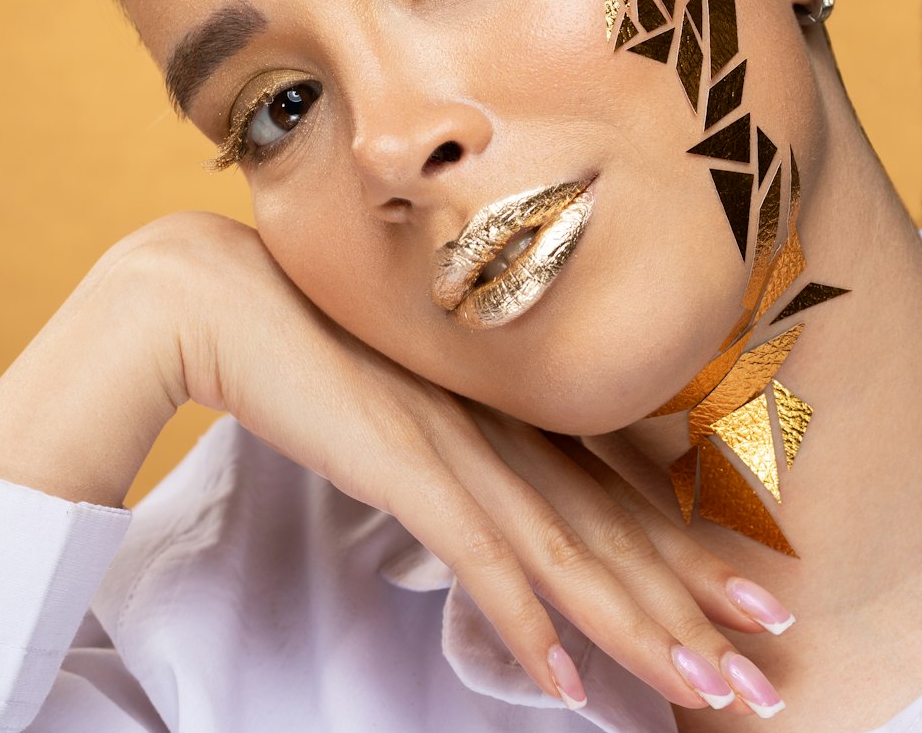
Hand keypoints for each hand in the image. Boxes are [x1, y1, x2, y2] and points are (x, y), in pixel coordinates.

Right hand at [144, 211, 784, 714]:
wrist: (220, 295)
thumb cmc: (301, 337)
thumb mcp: (397, 393)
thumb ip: (445, 435)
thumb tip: (469, 483)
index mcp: (497, 403)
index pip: (608, 489)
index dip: (679, 548)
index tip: (742, 592)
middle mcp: (495, 422)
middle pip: (611, 526)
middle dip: (692, 601)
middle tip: (764, 663)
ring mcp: (454, 442)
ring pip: (570, 550)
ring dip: (640, 627)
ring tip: (709, 688)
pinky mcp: (402, 463)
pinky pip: (480, 556)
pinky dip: (524, 622)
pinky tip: (567, 680)